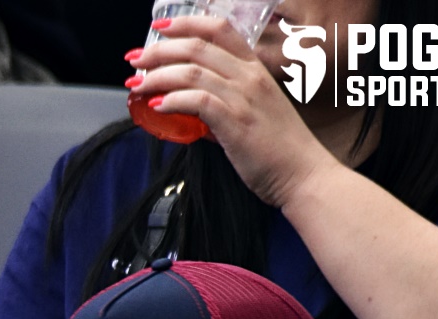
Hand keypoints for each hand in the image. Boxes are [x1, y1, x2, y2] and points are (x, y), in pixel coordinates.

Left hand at [126, 14, 336, 207]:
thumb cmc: (279, 148)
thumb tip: (190, 107)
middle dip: (158, 50)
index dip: (186, 23)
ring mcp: (244, 98)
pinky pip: (197, 100)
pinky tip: (157, 106)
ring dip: (156, 76)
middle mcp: (250, 77)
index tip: (159, 26)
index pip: (219, 29)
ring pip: (191, 72)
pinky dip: (172, 99)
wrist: (303, 175)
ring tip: (137, 85)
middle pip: (197, 47)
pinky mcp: (236, 122)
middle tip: (135, 60)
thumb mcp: (254, 111)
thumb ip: (224, 103)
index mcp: (255, 69)